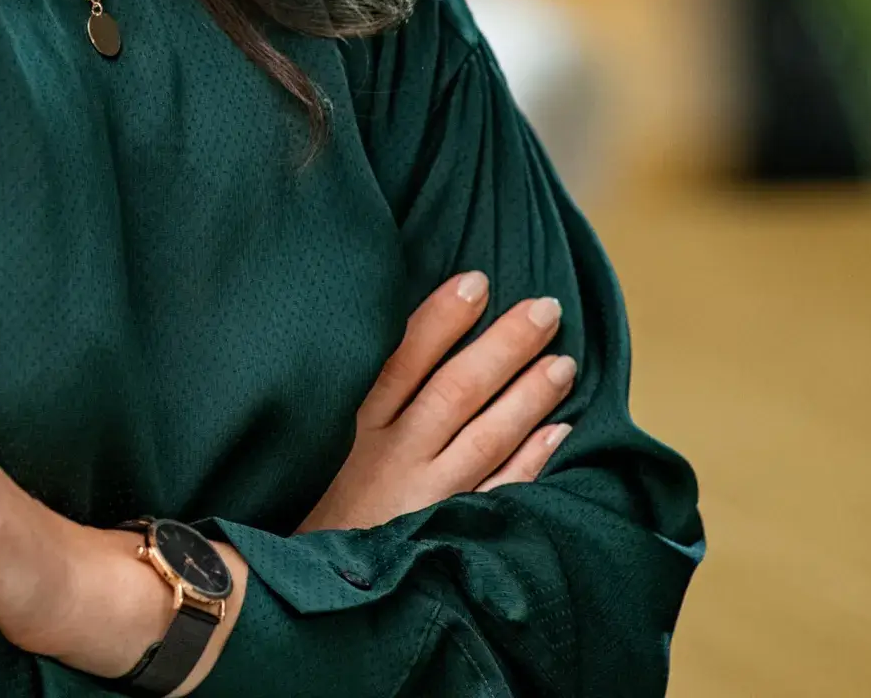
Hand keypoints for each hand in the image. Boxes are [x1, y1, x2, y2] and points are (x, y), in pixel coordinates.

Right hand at [298, 271, 576, 532]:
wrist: (306, 589)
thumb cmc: (314, 499)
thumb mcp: (315, 439)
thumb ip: (354, 394)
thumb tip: (398, 335)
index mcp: (354, 423)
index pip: (404, 357)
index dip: (443, 317)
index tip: (478, 281)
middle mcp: (392, 456)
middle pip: (457, 389)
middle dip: (505, 345)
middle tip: (547, 309)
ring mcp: (424, 498)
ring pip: (485, 437)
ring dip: (528, 397)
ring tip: (564, 363)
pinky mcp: (446, 534)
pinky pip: (498, 494)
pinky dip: (530, 462)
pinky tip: (559, 433)